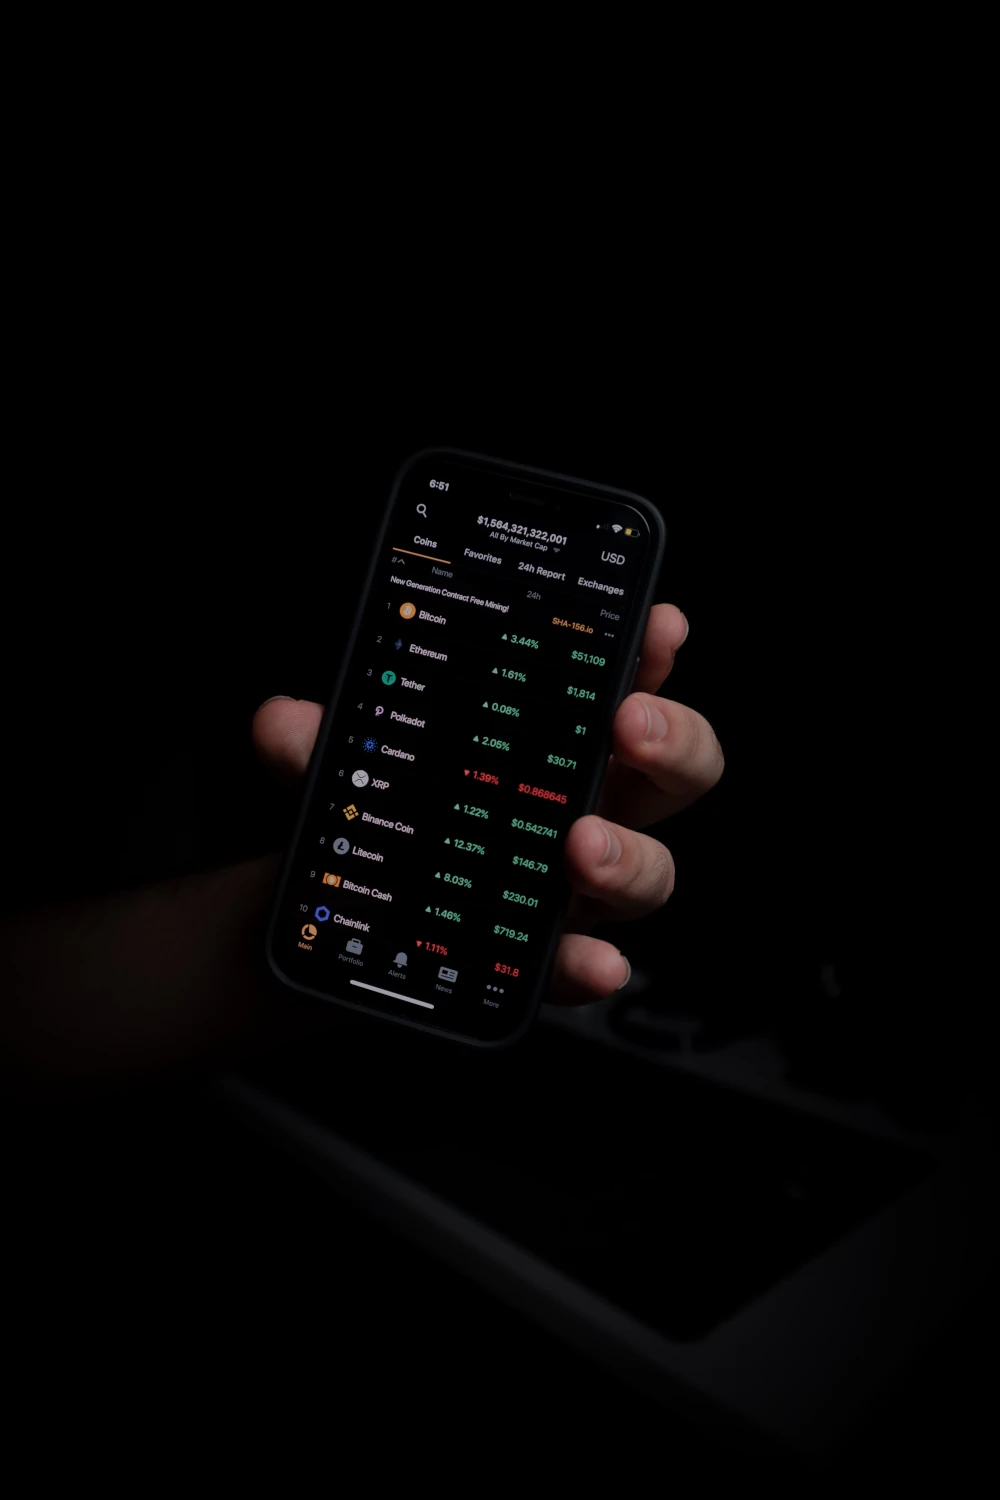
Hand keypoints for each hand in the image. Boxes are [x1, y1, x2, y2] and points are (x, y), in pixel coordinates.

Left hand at [254, 605, 722, 1005]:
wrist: (349, 919)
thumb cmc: (386, 818)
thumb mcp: (348, 769)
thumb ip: (318, 745)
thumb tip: (282, 723)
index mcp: (557, 740)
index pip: (626, 681)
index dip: (653, 651)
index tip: (659, 623)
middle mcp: (590, 805)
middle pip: (676, 771)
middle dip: (672, 740)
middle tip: (629, 725)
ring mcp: (579, 885)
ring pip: (652, 871)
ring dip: (629, 855)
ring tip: (581, 847)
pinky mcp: (551, 954)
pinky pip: (585, 961)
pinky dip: (590, 963)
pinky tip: (589, 961)